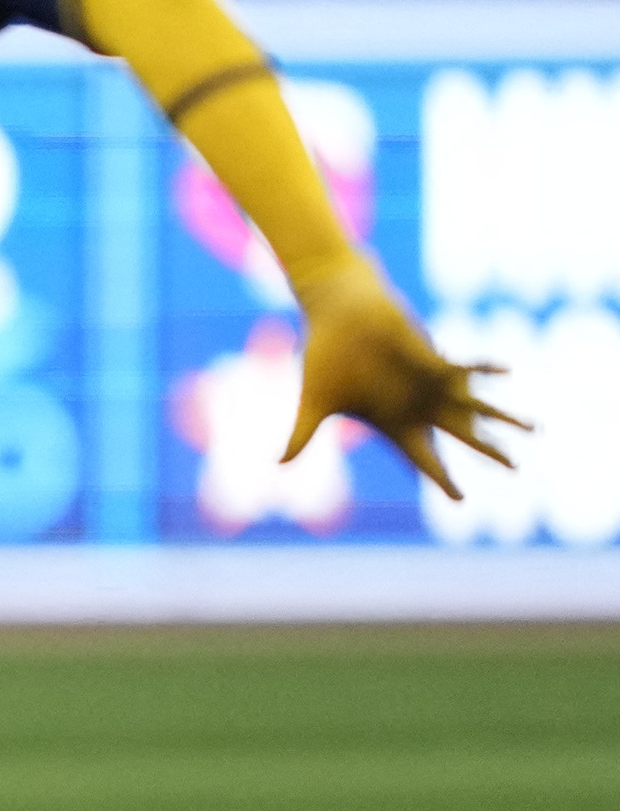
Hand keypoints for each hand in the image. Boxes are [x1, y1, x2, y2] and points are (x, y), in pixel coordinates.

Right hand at [284, 256, 525, 498]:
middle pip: (460, 436)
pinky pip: (463, 369)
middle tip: (514, 468)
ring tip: (533, 430)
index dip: (442, 478)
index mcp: (393, 423)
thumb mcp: (313, 401)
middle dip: (488, 452)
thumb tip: (277, 466)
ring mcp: (429, 383)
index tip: (460, 498)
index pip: (423, 459)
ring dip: (503, 419)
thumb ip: (302, 434)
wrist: (336, 311)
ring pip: (474, 407)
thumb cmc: (324, 355)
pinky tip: (504, 372)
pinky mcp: (432, 359)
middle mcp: (418, 406)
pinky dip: (483, 372)